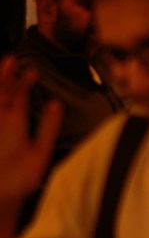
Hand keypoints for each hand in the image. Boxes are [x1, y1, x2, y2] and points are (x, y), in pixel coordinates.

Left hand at [0, 58, 60, 212]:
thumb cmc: (18, 178)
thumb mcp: (41, 153)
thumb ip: (48, 126)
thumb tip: (55, 103)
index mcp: (14, 123)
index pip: (20, 94)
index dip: (25, 80)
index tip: (32, 68)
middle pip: (0, 93)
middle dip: (5, 75)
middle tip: (9, 58)